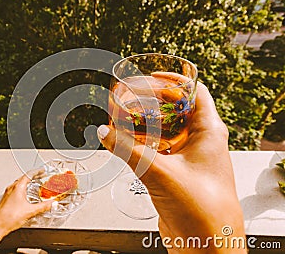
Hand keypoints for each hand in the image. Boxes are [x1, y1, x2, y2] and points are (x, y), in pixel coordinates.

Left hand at [0, 175, 52, 253]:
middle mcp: (11, 188)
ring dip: (27, 184)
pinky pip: (15, 191)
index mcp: (17, 187)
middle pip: (24, 178)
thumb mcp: (30, 211)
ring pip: (19, 184)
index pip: (29, 175)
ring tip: (34, 186)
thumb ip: (43, 207)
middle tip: (40, 177)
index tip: (42, 171)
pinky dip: (22, 190)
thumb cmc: (8, 218)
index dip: (37, 172)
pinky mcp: (6, 200)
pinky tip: (25, 197)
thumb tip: (51, 204)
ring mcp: (7, 194)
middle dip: (33, 177)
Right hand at [98, 83, 246, 252]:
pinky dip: (143, 144)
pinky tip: (126, 144)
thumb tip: (104, 132)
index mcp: (209, 131)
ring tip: (123, 117)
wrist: (206, 247)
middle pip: (177, 109)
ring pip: (166, 131)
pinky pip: (159, 151)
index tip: (150, 76)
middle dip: (153, 102)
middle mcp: (201, 142)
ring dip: (145, 124)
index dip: (173, 80)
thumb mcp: (159, 172)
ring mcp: (189, 158)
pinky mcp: (177, 174)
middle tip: (130, 97)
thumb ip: (127, 150)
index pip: (195, 91)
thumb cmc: (202, 210)